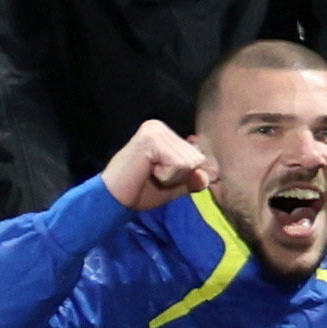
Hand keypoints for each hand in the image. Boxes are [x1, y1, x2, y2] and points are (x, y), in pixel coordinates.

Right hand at [102, 118, 216, 208]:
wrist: (113, 200)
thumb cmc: (140, 191)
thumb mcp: (175, 185)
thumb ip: (195, 178)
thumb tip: (213, 174)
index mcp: (165, 134)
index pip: (197, 156)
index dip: (184, 175)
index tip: (158, 177)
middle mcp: (159, 127)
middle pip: (196, 158)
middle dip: (178, 176)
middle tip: (152, 177)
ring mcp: (155, 130)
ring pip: (189, 162)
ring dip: (171, 177)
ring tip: (148, 174)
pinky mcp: (151, 139)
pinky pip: (179, 165)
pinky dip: (166, 176)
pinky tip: (146, 172)